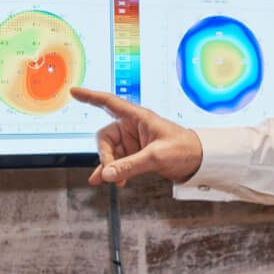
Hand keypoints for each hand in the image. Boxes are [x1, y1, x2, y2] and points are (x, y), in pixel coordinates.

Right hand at [70, 87, 203, 185]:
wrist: (198, 162)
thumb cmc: (183, 149)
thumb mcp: (156, 156)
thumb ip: (130, 165)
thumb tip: (107, 174)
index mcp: (138, 117)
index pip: (109, 102)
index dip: (90, 96)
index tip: (74, 92)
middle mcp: (132, 127)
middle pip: (105, 137)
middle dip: (105, 155)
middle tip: (111, 172)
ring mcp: (132, 142)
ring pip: (109, 152)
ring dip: (108, 166)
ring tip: (111, 181)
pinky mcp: (135, 156)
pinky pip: (117, 163)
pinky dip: (112, 172)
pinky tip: (105, 181)